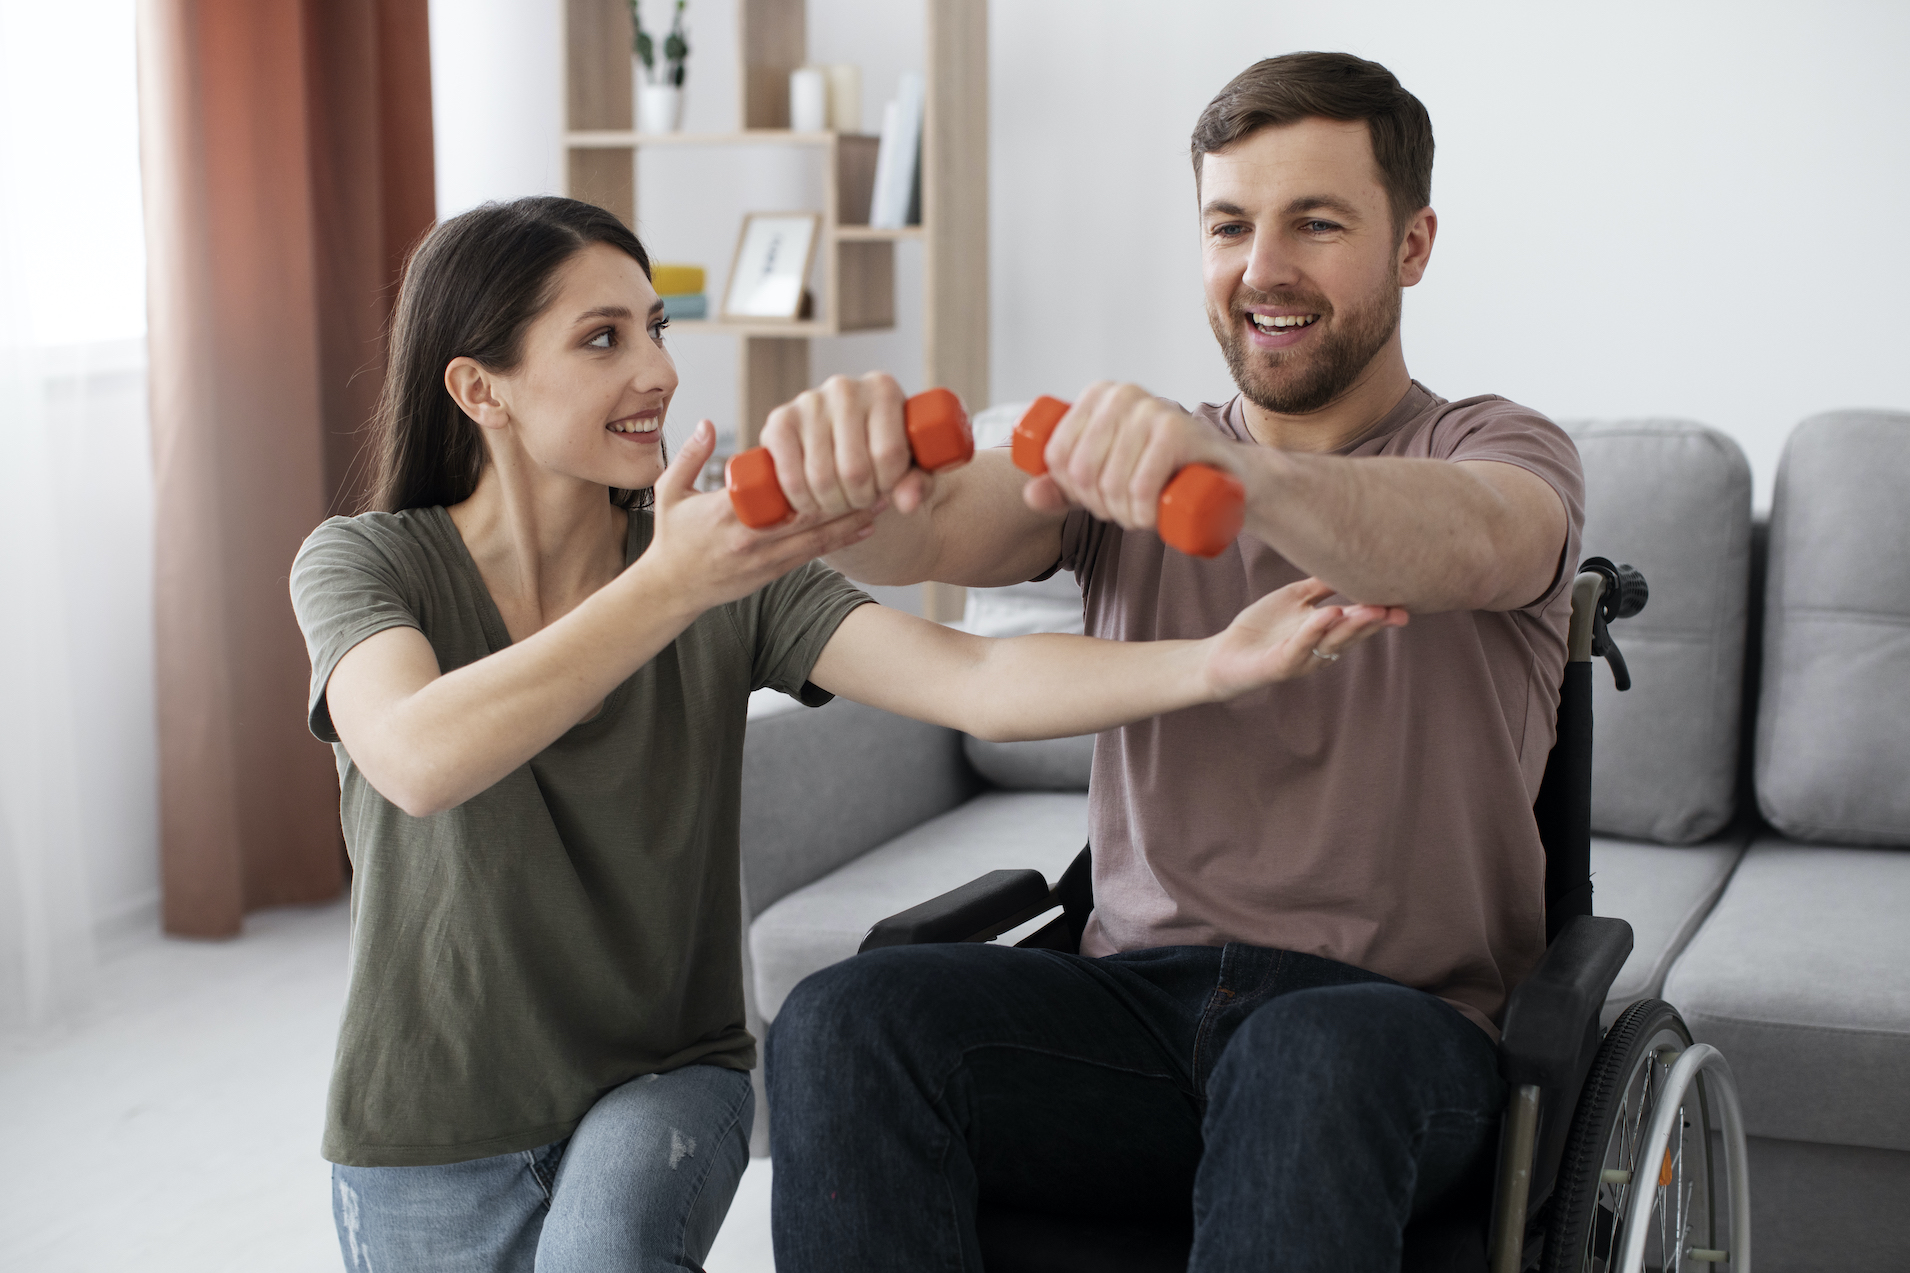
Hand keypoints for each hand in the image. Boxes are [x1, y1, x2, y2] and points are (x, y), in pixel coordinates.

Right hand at [640, 420, 882, 609]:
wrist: (671, 589)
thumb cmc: (672, 537)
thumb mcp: (669, 492)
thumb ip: (691, 456)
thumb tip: (706, 423)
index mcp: (729, 513)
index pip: (778, 491)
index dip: (813, 474)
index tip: (840, 451)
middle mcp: (753, 538)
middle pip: (810, 515)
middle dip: (847, 494)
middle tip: (880, 472)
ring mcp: (766, 559)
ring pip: (819, 537)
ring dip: (854, 518)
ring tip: (885, 498)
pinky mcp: (773, 573)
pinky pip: (813, 554)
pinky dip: (841, 539)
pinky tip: (865, 526)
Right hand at [759, 372, 936, 520]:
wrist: (844, 436)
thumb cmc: (883, 450)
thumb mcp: (911, 466)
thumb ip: (919, 484)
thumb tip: (907, 502)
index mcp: (883, 389)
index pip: (889, 453)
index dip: (889, 484)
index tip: (886, 489)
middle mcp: (845, 388)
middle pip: (854, 470)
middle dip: (859, 499)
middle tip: (860, 500)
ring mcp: (809, 402)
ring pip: (821, 478)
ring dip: (831, 504)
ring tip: (840, 501)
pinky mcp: (779, 421)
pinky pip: (790, 476)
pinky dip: (801, 501)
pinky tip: (812, 501)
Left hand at [1024, 382, 1242, 530]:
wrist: (1226, 475)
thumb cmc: (1161, 473)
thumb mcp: (1105, 477)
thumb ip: (1061, 486)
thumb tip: (1030, 494)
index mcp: (1098, 395)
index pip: (1058, 455)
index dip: (1070, 490)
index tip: (1096, 499)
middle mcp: (1123, 394)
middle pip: (1082, 471)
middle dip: (1099, 506)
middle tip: (1124, 512)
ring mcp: (1152, 409)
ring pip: (1112, 482)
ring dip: (1124, 515)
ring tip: (1141, 516)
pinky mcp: (1179, 431)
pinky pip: (1141, 485)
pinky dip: (1141, 512)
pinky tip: (1150, 517)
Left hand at [1200, 578, 1408, 698]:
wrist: (1226, 653)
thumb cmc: (1262, 626)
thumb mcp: (1295, 599)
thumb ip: (1319, 585)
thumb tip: (1345, 561)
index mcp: (1327, 633)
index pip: (1359, 622)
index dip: (1382, 614)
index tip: (1404, 603)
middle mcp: (1320, 648)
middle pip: (1352, 634)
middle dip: (1375, 622)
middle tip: (1398, 610)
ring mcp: (1302, 657)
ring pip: (1332, 641)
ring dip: (1353, 626)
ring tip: (1372, 610)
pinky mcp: (1280, 664)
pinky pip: (1300, 645)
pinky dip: (1314, 630)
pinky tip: (1327, 614)